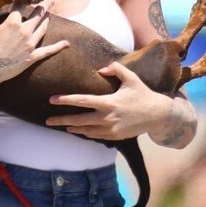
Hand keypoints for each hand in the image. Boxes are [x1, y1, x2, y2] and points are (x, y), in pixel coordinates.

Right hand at [0, 3, 68, 90]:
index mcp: (12, 22)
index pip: (21, 5)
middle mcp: (24, 31)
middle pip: (38, 14)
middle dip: (44, 4)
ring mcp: (30, 44)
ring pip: (42, 28)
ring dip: (47, 19)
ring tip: (49, 14)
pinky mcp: (32, 57)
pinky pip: (48, 51)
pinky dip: (58, 47)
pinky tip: (66, 43)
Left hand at [46, 61, 196, 146]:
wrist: (157, 115)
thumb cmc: (142, 94)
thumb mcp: (131, 78)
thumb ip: (115, 69)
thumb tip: (101, 69)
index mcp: (109, 103)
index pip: (82, 101)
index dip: (65, 100)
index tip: (52, 100)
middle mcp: (107, 118)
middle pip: (78, 120)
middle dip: (62, 120)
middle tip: (48, 120)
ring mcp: (110, 130)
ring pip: (85, 130)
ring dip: (73, 128)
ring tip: (62, 125)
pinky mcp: (114, 137)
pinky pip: (95, 136)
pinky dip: (86, 133)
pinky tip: (79, 130)